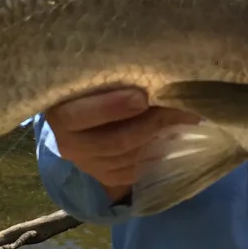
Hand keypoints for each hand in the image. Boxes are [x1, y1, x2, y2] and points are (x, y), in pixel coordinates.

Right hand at [44, 87, 197, 202]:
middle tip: (179, 107)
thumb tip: (152, 72)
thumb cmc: (87, 86)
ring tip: (185, 119)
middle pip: (116, 141)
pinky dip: (156, 155)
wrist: (75, 113)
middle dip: (152, 124)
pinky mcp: (104, 176)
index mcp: (62, 115)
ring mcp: (88, 164)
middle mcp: (70, 144)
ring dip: (160, 139)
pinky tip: (173, 138)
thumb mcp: (91, 79)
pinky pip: (134, 171)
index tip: (142, 97)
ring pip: (129, 158)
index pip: (85, 115)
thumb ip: (112, 77)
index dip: (114, 107)